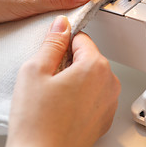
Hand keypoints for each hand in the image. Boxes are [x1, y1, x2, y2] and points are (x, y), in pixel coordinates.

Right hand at [6, 16, 120, 146]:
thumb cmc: (38, 122)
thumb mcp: (35, 71)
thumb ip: (52, 43)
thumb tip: (62, 25)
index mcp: (96, 66)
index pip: (82, 38)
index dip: (63, 44)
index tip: (53, 54)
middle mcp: (109, 82)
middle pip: (89, 58)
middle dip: (70, 62)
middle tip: (51, 79)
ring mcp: (110, 101)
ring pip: (93, 76)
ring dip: (77, 80)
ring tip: (57, 96)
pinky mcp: (105, 117)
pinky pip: (95, 95)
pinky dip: (83, 96)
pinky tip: (65, 108)